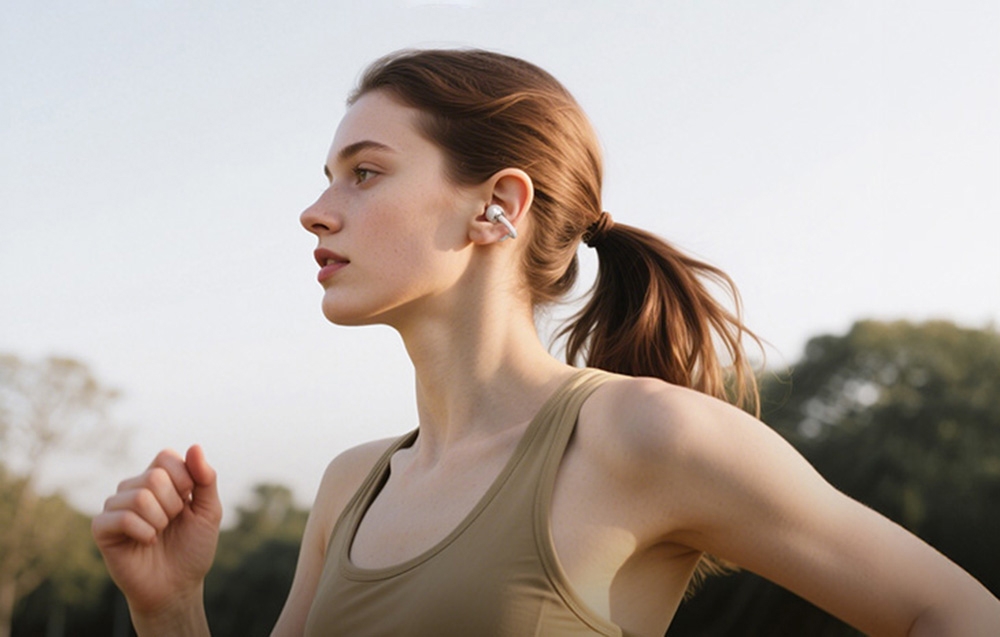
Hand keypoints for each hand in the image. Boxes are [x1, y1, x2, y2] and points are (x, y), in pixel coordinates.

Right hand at [92, 445, 221, 619]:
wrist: (177, 586)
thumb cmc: (192, 548)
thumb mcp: (209, 511)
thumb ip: (205, 479)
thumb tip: (195, 446)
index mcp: (160, 479)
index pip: (166, 457)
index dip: (184, 479)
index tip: (188, 502)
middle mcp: (135, 488)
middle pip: (154, 476)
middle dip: (174, 504)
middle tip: (172, 523)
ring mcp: (116, 507)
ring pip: (139, 496)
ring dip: (159, 520)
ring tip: (159, 534)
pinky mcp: (102, 528)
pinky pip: (121, 517)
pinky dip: (143, 531)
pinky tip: (146, 542)